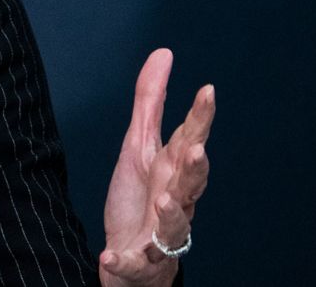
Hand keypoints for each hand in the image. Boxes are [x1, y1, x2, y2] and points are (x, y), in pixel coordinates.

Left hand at [100, 48, 213, 285]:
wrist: (131, 253)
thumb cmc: (142, 197)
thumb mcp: (139, 144)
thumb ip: (151, 102)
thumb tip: (164, 53)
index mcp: (173, 171)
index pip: (190, 140)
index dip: (200, 117)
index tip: (207, 90)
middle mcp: (175, 201)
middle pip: (191, 185)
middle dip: (196, 170)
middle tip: (195, 150)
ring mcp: (160, 234)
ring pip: (174, 227)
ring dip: (172, 215)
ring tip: (165, 201)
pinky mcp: (138, 261)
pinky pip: (132, 263)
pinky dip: (122, 261)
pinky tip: (108, 257)